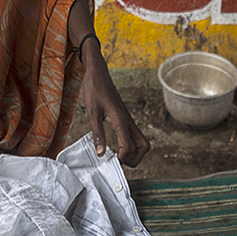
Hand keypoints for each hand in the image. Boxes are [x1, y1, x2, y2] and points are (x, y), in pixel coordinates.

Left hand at [81, 45, 149, 166]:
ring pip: (142, 142)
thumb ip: (97, 134)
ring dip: (134, 152)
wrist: (98, 74)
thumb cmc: (95, 90)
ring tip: (117, 155)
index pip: (129, 146)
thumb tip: (101, 154)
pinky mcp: (125, 119)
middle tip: (118, 161)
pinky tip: (115, 146)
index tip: (110, 161)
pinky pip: (134, 136)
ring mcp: (129, 120)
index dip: (122, 158)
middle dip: (134, 159)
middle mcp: (129, 121)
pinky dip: (130, 145)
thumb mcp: (92, 112)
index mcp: (121, 120)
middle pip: (144, 147)